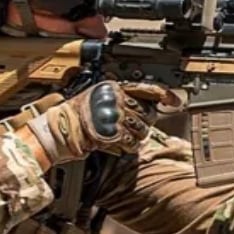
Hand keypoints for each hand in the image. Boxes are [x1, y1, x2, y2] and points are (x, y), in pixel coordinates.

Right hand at [26, 82, 165, 164]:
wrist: (58, 130)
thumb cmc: (77, 115)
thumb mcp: (100, 96)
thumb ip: (123, 97)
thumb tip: (152, 102)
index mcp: (114, 87)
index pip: (147, 88)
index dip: (164, 95)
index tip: (175, 101)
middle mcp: (116, 99)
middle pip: (147, 113)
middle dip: (143, 123)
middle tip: (128, 126)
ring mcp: (114, 116)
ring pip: (142, 130)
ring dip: (134, 136)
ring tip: (118, 134)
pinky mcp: (112, 133)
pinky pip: (132, 143)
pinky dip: (126, 146)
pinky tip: (116, 143)